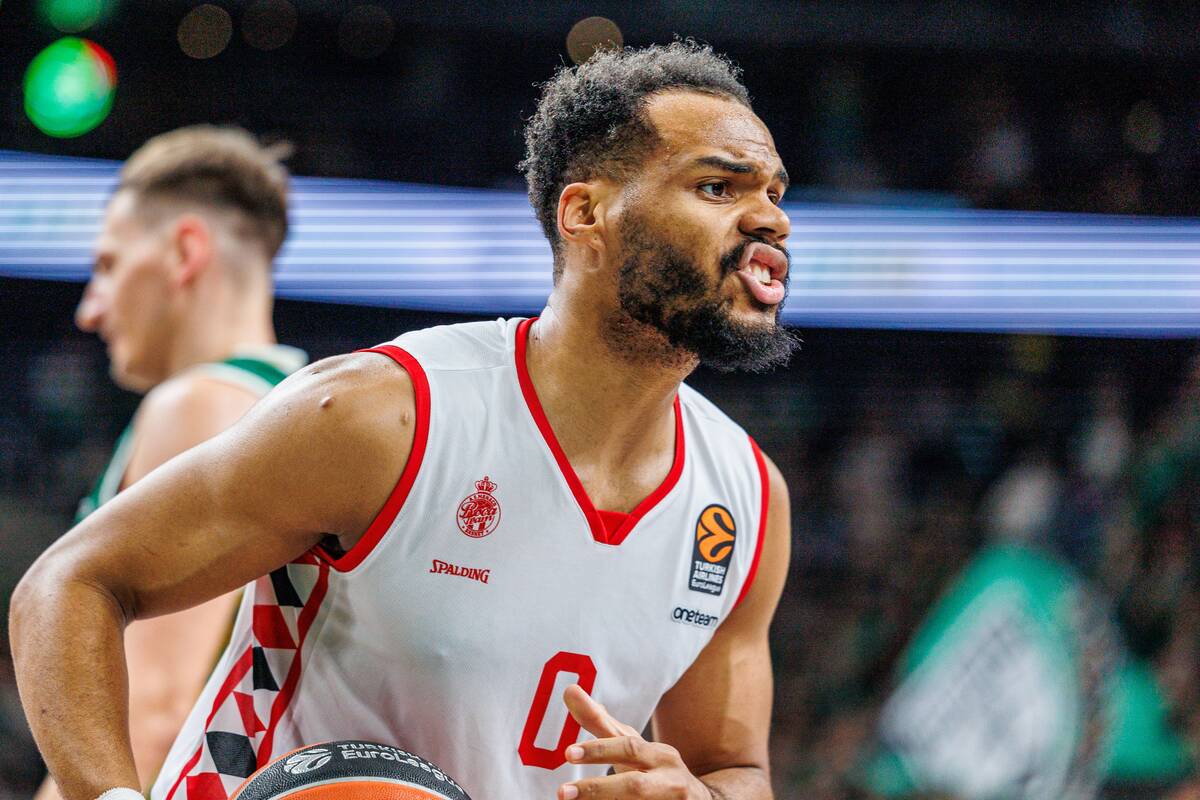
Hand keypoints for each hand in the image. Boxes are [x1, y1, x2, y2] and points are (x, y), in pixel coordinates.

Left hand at [557, 684, 709, 799]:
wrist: (697, 799)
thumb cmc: (654, 768)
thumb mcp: (632, 745)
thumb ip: (600, 723)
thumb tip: (570, 691)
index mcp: (660, 755)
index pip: (628, 748)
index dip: (598, 750)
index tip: (568, 753)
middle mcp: (669, 780)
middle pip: (634, 785)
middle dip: (597, 789)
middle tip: (563, 792)